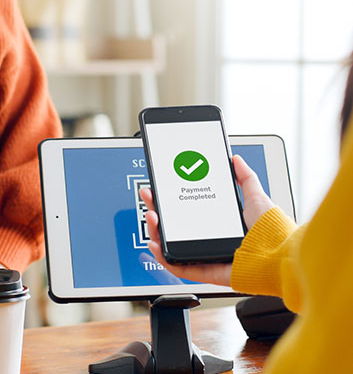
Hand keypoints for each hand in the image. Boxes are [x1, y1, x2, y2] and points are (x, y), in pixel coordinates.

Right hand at [137, 155, 274, 285]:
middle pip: (176, 228)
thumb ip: (246, 179)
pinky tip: (155, 244)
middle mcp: (212, 241)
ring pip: (173, 246)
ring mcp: (208, 256)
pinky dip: (164, 258)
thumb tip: (236, 160)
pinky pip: (180, 267)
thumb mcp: (256, 198)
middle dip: (159, 212)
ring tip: (152, 216)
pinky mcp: (207, 272)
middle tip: (150, 197)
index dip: (172, 202)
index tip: (162, 189)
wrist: (281, 256)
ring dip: (157, 232)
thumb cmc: (274, 232)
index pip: (189, 213)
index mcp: (221, 226)